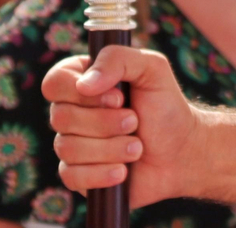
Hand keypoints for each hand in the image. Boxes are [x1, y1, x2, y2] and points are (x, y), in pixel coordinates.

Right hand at [44, 46, 204, 206]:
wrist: (180, 152)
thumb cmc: (165, 106)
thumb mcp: (152, 69)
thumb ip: (119, 59)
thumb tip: (84, 85)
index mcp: (83, 80)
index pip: (55, 82)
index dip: (81, 93)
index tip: (118, 97)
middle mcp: (72, 111)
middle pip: (61, 117)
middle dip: (105, 122)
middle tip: (135, 121)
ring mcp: (72, 144)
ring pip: (68, 148)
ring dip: (110, 148)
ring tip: (137, 147)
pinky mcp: (77, 175)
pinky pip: (71, 176)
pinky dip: (102, 173)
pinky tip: (123, 171)